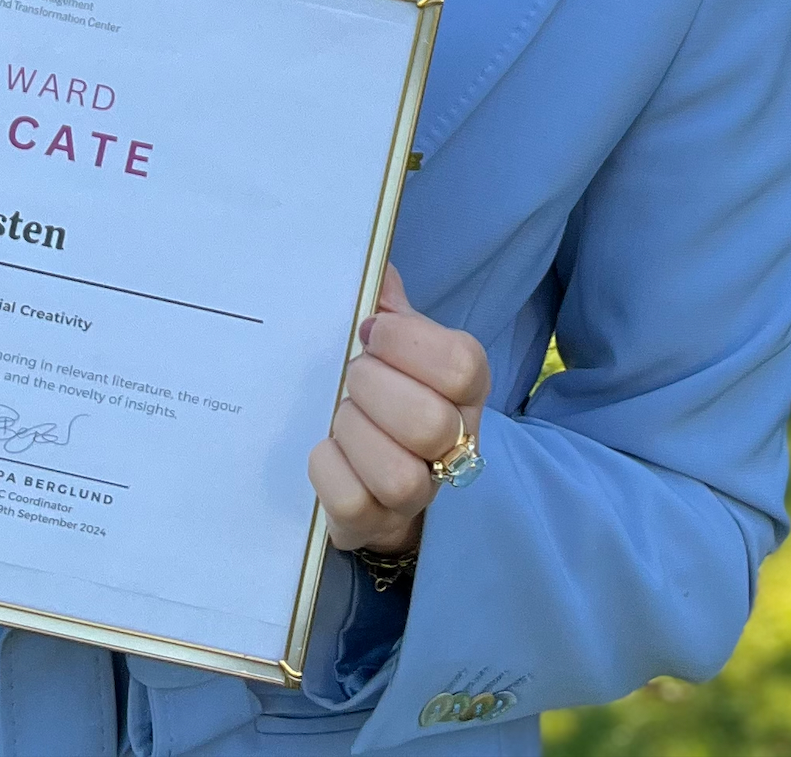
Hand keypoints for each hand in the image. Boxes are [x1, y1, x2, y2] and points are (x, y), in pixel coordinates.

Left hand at [308, 267, 489, 554]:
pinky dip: (328, 467)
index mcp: (464, 388)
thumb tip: (375, 267)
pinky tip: (326, 448)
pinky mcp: (376, 524)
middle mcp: (454, 445)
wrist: (373, 470)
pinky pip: (352, 502)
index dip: (407, 343)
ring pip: (399, 475)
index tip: (368, 331)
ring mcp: (419, 493)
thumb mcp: (390, 343)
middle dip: (373, 388)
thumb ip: (386, 305)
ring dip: (355, 433)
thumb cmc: (384, 389)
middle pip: (429, 424)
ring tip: (341, 415)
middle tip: (351, 376)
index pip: (461, 365)